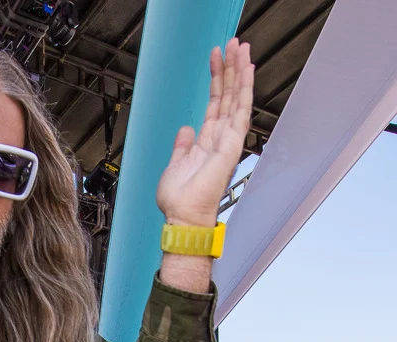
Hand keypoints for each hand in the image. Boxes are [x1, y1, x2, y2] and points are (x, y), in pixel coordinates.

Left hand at [156, 38, 253, 227]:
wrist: (182, 216)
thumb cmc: (179, 200)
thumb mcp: (175, 165)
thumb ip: (182, 146)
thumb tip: (186, 130)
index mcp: (207, 141)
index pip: (215, 103)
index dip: (217, 80)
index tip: (217, 58)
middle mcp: (220, 137)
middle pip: (228, 95)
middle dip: (231, 68)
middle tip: (234, 43)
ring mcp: (228, 139)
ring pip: (237, 97)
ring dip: (239, 71)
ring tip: (241, 47)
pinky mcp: (232, 143)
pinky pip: (239, 109)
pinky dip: (244, 88)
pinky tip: (246, 69)